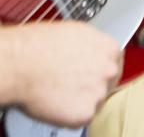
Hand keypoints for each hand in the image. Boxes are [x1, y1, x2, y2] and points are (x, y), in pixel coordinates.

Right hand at [0, 22, 122, 126]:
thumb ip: (91, 46)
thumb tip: (89, 52)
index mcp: (109, 48)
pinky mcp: (85, 112)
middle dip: (92, 85)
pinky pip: (82, 117)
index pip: (114, 63)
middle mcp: (109, 69)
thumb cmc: (38, 46)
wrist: (21, 64)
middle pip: (107, 82)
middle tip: (71, 86)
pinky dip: (69, 115)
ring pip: (94, 101)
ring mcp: (99, 92)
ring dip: (80, 100)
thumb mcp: (76, 33)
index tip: (91, 75)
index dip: (99, 70)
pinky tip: (56, 103)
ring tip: (59, 92)